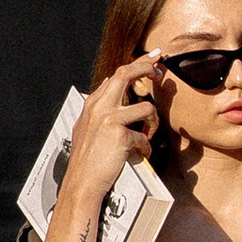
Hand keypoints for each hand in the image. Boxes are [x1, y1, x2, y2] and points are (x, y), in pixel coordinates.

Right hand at [60, 59, 157, 218]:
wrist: (81, 183)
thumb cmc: (87, 159)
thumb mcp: (87, 126)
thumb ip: (99, 106)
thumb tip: (108, 82)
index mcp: (93, 104)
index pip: (117, 74)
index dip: (137, 64)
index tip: (153, 58)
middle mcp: (99, 107)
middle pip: (126, 74)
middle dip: (147, 67)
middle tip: (160, 71)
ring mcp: (108, 119)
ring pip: (146, 108)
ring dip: (153, 123)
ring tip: (148, 136)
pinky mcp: (119, 135)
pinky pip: (145, 137)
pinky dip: (146, 148)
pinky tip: (139, 155)